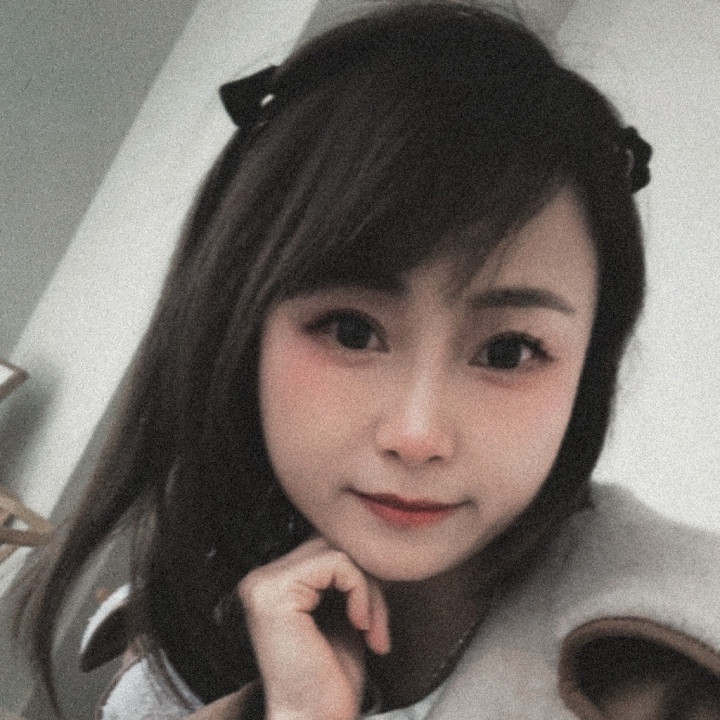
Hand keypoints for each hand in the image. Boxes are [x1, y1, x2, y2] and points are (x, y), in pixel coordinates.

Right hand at [237, 537, 390, 719]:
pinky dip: (363, 594)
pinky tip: (361, 627)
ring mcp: (263, 583)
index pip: (327, 548)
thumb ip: (348, 578)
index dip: (361, 576)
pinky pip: (339, 564)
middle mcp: (261, 578)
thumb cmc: (331, 681)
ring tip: (372, 632)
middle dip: (367, 582)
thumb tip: (376, 545)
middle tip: (376, 628)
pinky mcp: (275, 592)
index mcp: (272, 583)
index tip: (374, 621)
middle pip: (333, 545)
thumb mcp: (343, 615)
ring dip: (369, 592)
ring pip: (339, 552)